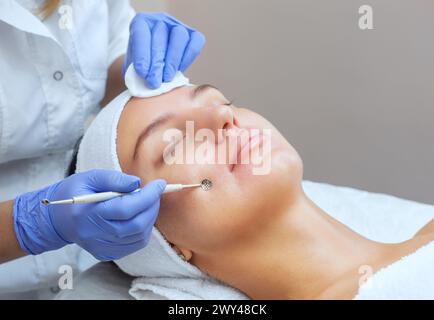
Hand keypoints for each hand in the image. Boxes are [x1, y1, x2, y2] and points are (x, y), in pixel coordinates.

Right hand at [13, 170, 165, 260]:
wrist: (58, 219)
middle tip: (155, 192)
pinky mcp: (107, 254)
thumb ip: (114, 179)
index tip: (160, 184)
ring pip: (139, 236)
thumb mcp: (91, 177)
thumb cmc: (75, 193)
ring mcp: (101, 247)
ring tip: (146, 202)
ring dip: (150, 217)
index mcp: (88, 214)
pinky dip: (143, 229)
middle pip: (136, 225)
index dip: (148, 196)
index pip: (126, 208)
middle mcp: (95, 235)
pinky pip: (135, 244)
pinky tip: (139, 216)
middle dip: (152, 206)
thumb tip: (138, 183)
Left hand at [123, 12, 205, 88]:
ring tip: (167, 78)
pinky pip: (196, 42)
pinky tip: (180, 70)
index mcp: (140, 22)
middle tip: (154, 82)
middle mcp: (159, 20)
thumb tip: (146, 81)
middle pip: (161, 38)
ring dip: (173, 61)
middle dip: (157, 64)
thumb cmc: (142, 64)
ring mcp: (177, 26)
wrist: (152, 62)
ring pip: (179, 37)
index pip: (141, 34)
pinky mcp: (192, 34)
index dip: (142, 54)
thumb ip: (136, 71)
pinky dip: (189, 57)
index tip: (143, 73)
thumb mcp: (132, 65)